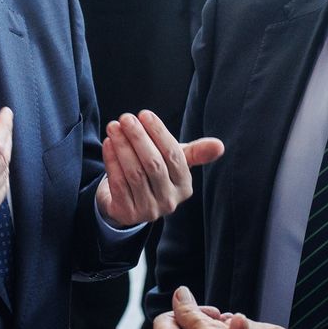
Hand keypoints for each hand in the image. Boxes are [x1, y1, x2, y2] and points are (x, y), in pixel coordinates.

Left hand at [95, 110, 223, 227]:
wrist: (127, 202)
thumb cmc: (155, 174)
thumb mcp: (175, 162)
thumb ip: (195, 152)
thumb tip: (219, 146)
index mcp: (184, 185)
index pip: (173, 156)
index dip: (158, 133)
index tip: (144, 114)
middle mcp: (170, 201)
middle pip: (153, 164)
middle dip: (138, 138)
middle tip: (126, 118)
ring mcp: (148, 210)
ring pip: (135, 174)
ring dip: (123, 147)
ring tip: (114, 127)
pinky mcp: (127, 214)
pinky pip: (119, 184)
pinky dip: (112, 161)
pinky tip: (108, 144)